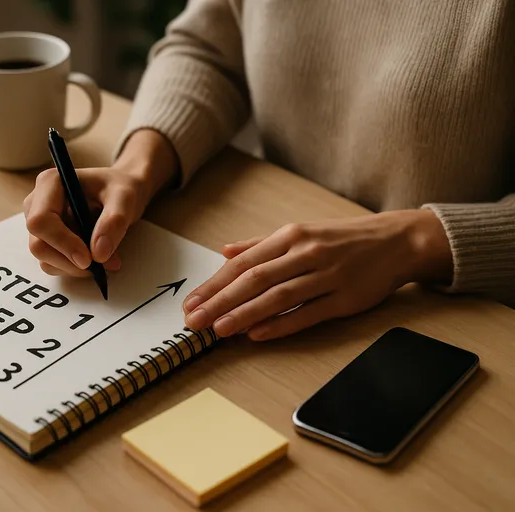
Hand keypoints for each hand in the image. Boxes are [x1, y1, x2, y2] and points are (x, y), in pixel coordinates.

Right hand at [24, 129, 177, 275]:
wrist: (120, 194)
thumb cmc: (119, 188)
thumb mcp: (124, 198)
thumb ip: (114, 221)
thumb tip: (98, 254)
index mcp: (50, 183)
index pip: (41, 220)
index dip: (62, 242)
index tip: (88, 258)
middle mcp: (37, 203)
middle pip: (38, 244)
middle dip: (69, 261)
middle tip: (100, 265)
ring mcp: (40, 225)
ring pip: (45, 259)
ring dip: (75, 268)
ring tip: (106, 259)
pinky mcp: (47, 241)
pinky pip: (53, 264)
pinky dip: (75, 268)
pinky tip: (96, 259)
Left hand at [182, 210, 452, 340]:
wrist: (395, 242)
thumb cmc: (341, 239)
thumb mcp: (300, 232)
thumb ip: (260, 244)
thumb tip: (224, 251)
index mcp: (290, 236)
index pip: (243, 263)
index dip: (214, 284)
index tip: (191, 302)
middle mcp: (305, 253)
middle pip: (254, 280)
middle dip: (219, 301)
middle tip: (193, 320)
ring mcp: (326, 276)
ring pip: (277, 297)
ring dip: (244, 314)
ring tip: (218, 329)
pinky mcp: (345, 299)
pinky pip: (307, 313)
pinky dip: (281, 324)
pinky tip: (257, 334)